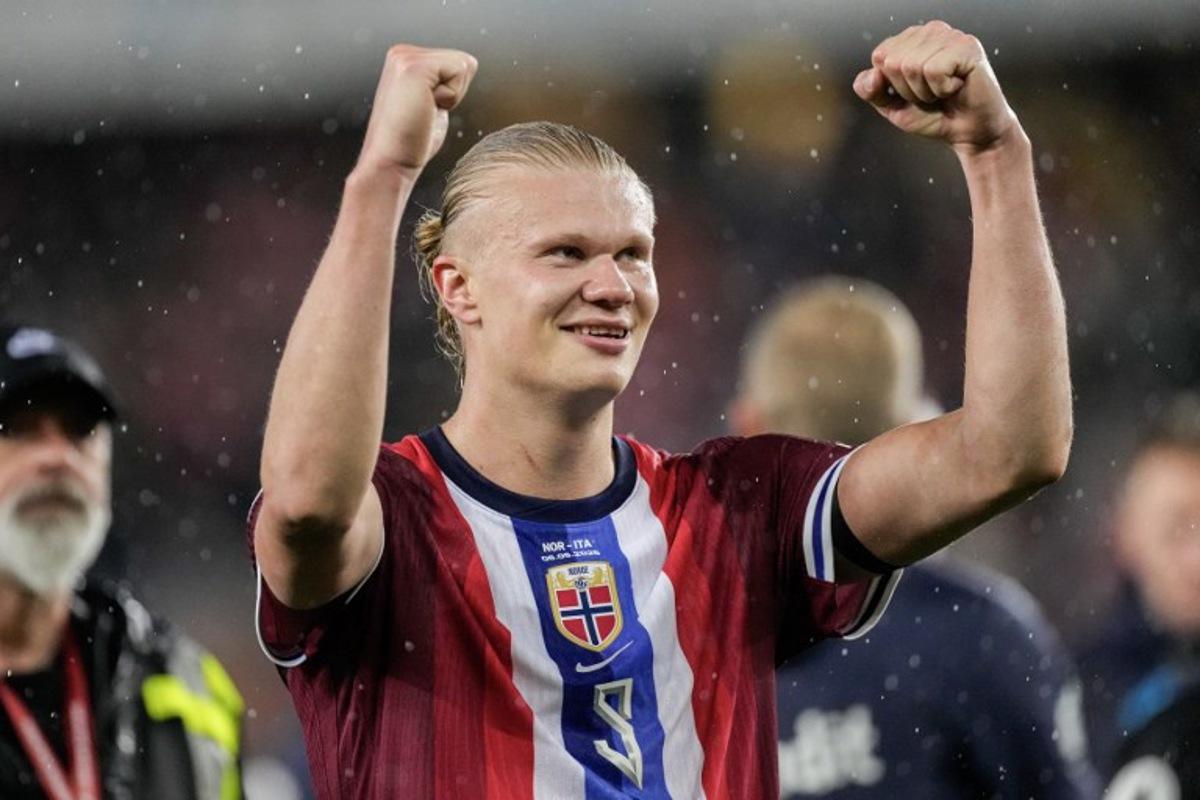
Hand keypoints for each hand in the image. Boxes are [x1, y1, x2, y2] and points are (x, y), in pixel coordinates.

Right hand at [356, 44, 477, 177]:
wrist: (390, 162)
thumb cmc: (411, 142)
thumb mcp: (434, 104)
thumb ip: (445, 82)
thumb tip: (469, 64)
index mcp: (405, 60)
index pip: (458, 63)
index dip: (453, 94)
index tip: (425, 111)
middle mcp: (402, 53)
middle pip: (464, 61)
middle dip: (455, 93)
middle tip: (425, 113)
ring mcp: (405, 57)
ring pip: (463, 64)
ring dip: (452, 96)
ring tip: (423, 111)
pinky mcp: (414, 66)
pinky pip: (459, 70)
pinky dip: (451, 96)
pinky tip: (425, 108)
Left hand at [853, 21, 1019, 154]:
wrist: (968, 133)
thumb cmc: (933, 115)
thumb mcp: (892, 106)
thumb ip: (871, 90)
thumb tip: (872, 74)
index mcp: (911, 39)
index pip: (880, 57)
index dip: (892, 85)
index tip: (914, 92)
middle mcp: (931, 31)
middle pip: (893, 62)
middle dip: (908, 90)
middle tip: (931, 95)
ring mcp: (950, 36)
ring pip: (912, 66)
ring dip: (925, 92)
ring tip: (944, 91)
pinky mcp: (967, 46)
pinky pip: (933, 70)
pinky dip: (941, 89)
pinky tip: (956, 87)